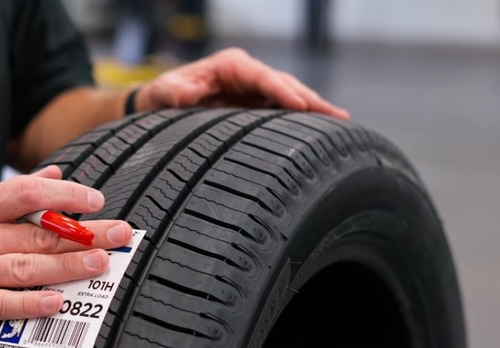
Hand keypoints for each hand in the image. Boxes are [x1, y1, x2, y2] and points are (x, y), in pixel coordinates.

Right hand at [0, 166, 131, 331]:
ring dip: (67, 266)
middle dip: (86, 234)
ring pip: (25, 267)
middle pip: (39, 233)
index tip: (96, 200)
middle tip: (123, 234)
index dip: (64, 194)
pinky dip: (29, 304)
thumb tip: (56, 173)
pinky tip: (56, 302)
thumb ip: (12, 193)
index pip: (27, 192)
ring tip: (101, 263)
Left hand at [134, 47, 349, 119]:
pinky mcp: (254, 105)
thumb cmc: (161, 96)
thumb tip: (189, 94)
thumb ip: (174, 93)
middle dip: (310, 99)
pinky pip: (282, 110)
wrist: (158, 104)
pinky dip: (302, 118)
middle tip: (337, 116)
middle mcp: (247, 74)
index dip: (282, 91)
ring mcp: (253, 89)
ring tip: (341, 123)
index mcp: (230, 65)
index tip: (301, 105)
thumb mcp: (163, 92)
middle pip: (285, 84)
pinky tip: (322, 131)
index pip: (263, 77)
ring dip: (313, 109)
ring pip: (289, 96)